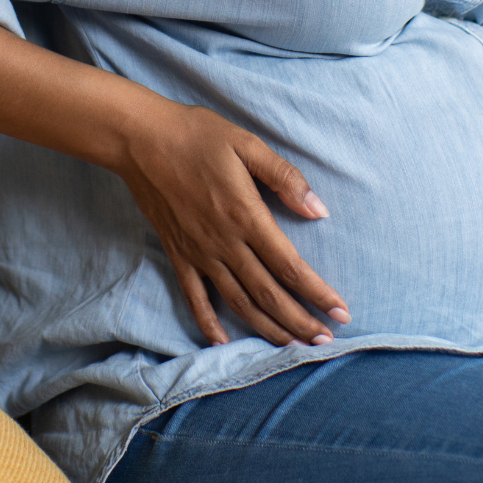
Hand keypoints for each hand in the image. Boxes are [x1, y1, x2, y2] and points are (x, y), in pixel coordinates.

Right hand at [112, 101, 350, 347]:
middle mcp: (224, 243)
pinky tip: (224, 342)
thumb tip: (319, 210)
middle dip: (300, 321)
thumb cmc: (198, 136)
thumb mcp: (247, 144)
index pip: (289, 266)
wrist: (141, 140)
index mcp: (246, 216)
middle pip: (268, 294)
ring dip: (267, 328)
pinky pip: (195, 297)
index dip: (317, 292)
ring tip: (292, 346)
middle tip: (326, 341)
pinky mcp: (178, 254)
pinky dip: (209, 323)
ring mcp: (199, 253)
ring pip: (238, 302)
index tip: (341, 311)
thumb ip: (284, 178)